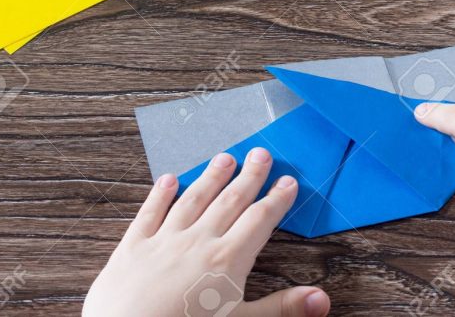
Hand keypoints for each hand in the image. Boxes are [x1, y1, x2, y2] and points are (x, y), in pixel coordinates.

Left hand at [83, 148, 329, 316]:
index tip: (288, 181)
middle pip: (229, 201)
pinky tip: (168, 179)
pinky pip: (149, 214)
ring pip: (193, 200)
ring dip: (211, 177)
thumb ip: (281, 309)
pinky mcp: (132, 248)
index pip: (259, 221)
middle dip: (249, 177)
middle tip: (261, 153)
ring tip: (225, 158)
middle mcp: (198, 242)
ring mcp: (164, 241)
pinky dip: (159, 195)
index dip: (276, 200)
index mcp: (227, 261)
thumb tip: (322, 300)